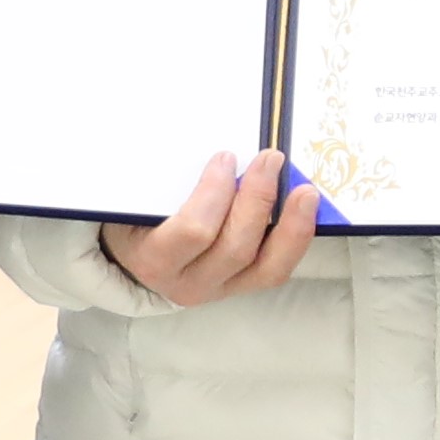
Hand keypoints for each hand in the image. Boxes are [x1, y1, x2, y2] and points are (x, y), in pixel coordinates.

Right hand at [101, 150, 325, 307]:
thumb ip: (163, 178)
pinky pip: (276, 270)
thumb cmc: (135, 220)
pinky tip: (306, 212)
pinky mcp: (241, 288)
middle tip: (270, 159)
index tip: (225, 157)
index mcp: (153, 258)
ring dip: (291, 226)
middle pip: (235, 247)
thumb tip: (217, 150)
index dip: (215, 193)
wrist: (133, 260)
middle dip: (258, 199)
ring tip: (306, 191)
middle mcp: (187, 283)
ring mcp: (218, 290)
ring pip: (266, 268)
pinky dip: (295, 240)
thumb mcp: (136, 202)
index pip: (192, 231)